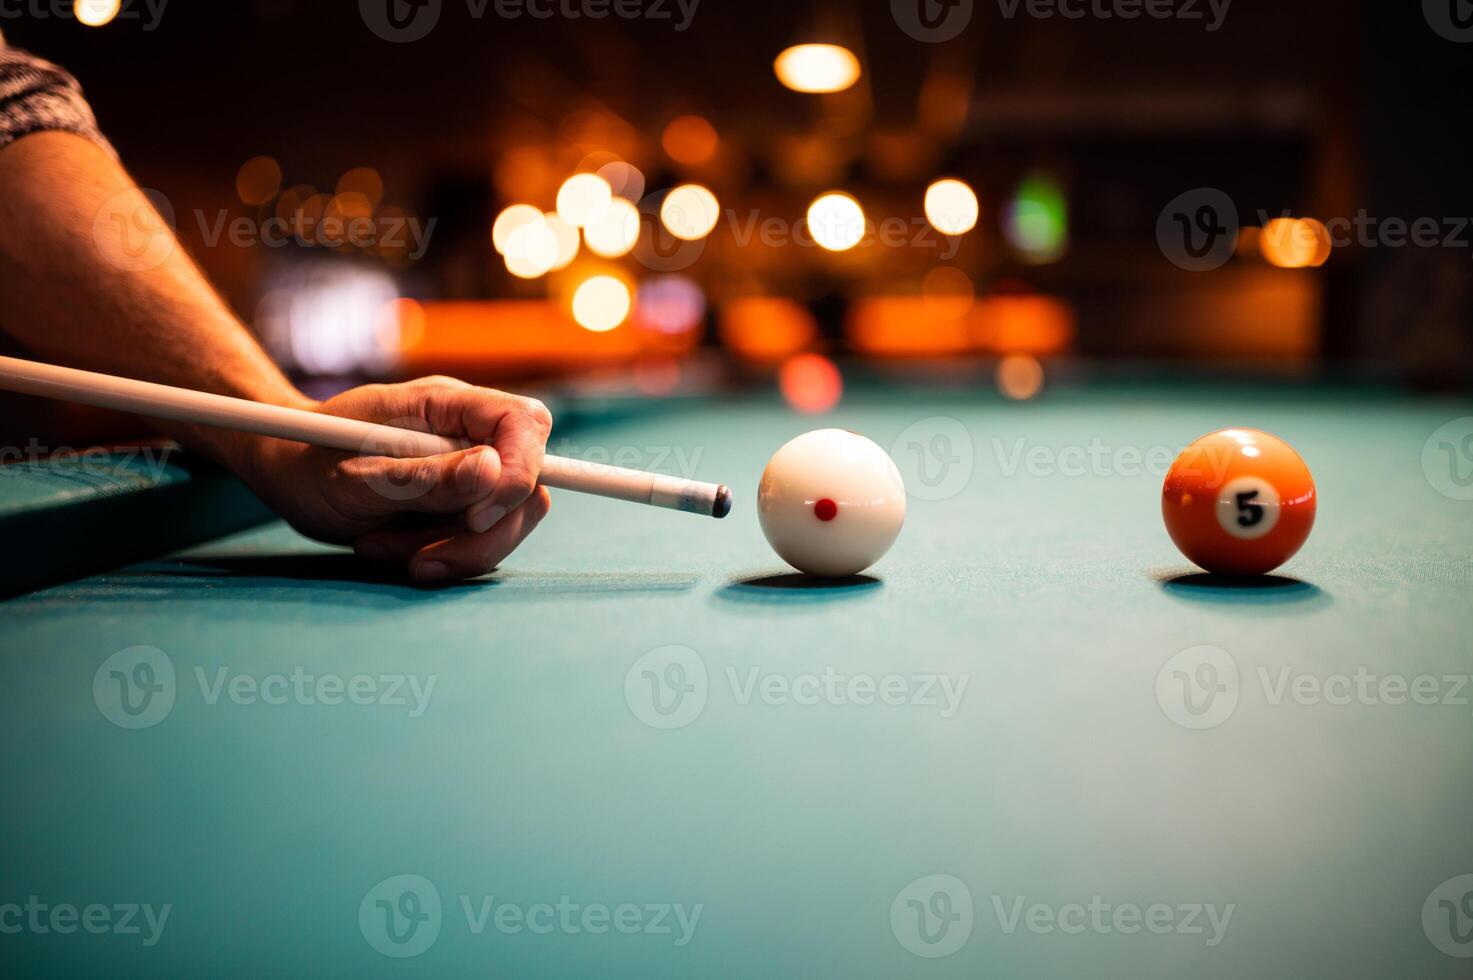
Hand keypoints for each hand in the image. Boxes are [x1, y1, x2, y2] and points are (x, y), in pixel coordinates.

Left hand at [239, 376, 553, 581]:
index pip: (526, 423)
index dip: (520, 472)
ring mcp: (468, 471)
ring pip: (505, 523)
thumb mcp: (355, 477)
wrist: (284, 472)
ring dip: (450, 551)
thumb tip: (494, 471)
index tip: (476, 518)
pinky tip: (386, 546)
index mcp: (448, 405)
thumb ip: (426, 476)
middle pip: (527, 485)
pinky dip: (438, 555)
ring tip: (379, 546)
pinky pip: (478, 541)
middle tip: (420, 558)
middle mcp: (469, 434)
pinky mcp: (460, 504)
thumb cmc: (308, 461)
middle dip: (480, 535)